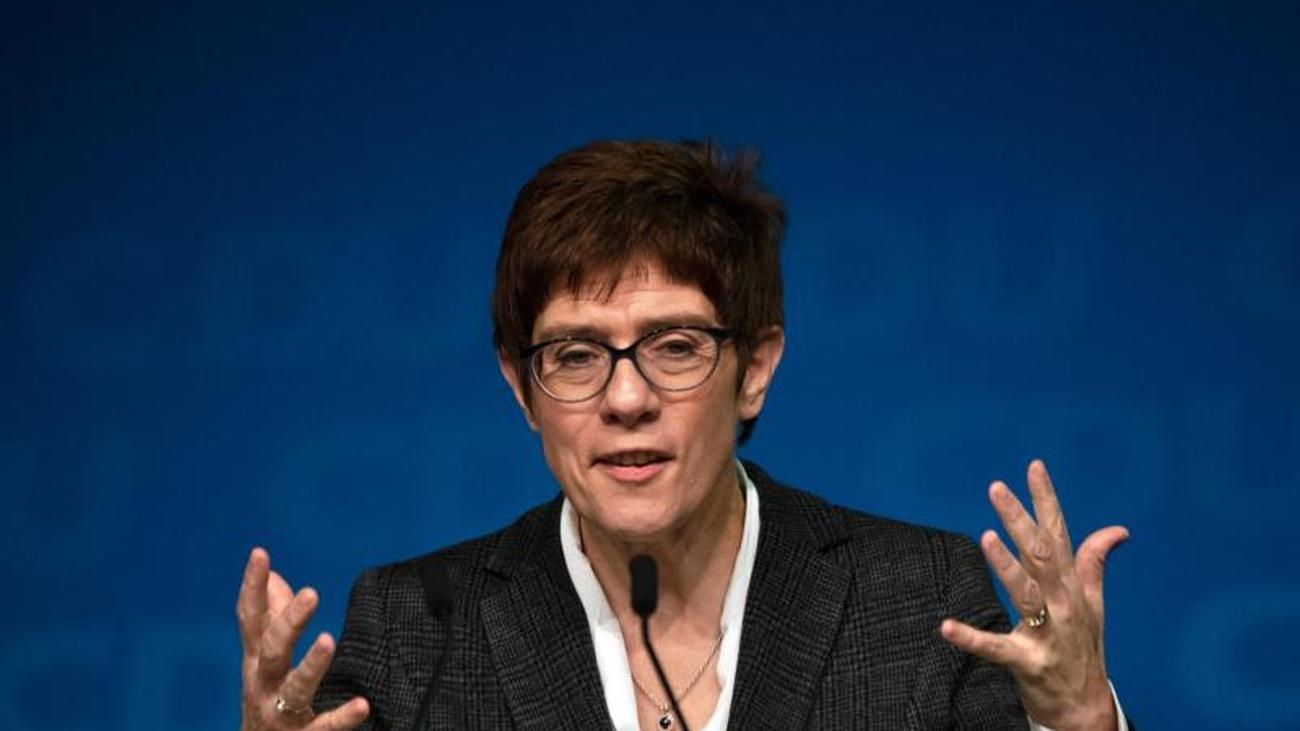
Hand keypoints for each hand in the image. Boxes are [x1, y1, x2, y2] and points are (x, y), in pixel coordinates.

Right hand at [237, 547, 369, 729]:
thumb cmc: (265, 702)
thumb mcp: (263, 661)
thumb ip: (271, 619)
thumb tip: (276, 576)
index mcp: (256, 661)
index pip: (251, 619)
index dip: (252, 586)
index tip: (260, 553)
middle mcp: (263, 685)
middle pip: (272, 649)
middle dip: (289, 621)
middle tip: (311, 593)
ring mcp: (281, 713)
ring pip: (295, 688)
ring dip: (311, 664)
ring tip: (328, 640)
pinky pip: (324, 728)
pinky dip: (342, 717)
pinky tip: (361, 705)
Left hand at [940, 460, 1127, 730]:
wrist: (1085, 708)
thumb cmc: (1084, 649)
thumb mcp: (1093, 604)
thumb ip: (1094, 564)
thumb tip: (1116, 529)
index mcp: (1072, 587)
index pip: (1060, 534)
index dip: (1047, 500)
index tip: (1034, 467)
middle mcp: (1063, 604)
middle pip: (1041, 555)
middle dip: (1020, 520)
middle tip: (996, 488)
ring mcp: (1047, 634)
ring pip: (1027, 594)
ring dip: (1007, 567)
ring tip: (985, 538)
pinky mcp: (1027, 662)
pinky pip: (996, 649)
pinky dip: (971, 639)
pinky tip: (947, 627)